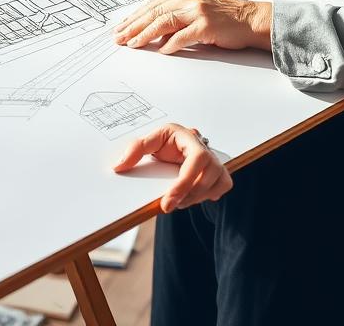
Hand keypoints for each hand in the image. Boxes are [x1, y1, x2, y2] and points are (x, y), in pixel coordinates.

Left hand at [113, 0, 271, 53]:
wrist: (252, 18)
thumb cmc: (226, 15)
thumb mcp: (198, 7)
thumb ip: (177, 14)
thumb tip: (154, 32)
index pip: (153, 3)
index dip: (135, 16)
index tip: (122, 26)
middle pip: (154, 12)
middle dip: (133, 26)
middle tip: (119, 37)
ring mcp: (197, 10)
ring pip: (163, 22)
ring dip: (145, 35)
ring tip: (132, 44)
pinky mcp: (206, 25)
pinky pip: (182, 36)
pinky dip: (170, 44)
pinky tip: (160, 51)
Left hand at [113, 122, 231, 211]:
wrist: (174, 145)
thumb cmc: (165, 142)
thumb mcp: (148, 142)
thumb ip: (134, 151)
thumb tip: (118, 166)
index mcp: (188, 137)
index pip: (197, 159)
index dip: (185, 182)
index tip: (168, 201)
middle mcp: (205, 148)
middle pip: (210, 173)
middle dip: (190, 194)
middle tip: (169, 205)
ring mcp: (214, 160)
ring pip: (219, 181)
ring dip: (199, 196)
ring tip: (179, 201)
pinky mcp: (219, 172)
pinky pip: (224, 185)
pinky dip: (212, 194)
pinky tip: (195, 197)